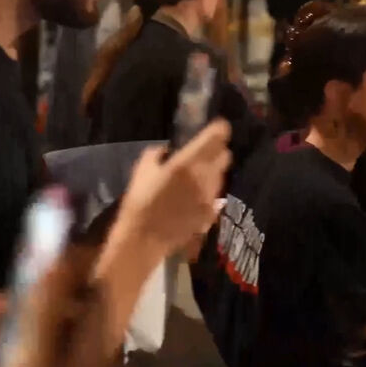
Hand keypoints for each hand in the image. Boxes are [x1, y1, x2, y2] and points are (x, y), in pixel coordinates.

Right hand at [117, 120, 231, 253]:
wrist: (144, 238)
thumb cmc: (140, 201)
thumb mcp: (142, 169)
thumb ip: (157, 154)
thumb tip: (167, 151)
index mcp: (188, 162)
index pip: (217, 138)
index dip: (219, 130)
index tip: (215, 128)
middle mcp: (205, 177)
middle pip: (225, 155)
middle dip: (217, 151)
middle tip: (204, 153)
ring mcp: (211, 197)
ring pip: (221, 176)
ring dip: (213, 172)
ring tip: (196, 176)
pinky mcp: (211, 213)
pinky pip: (215, 196)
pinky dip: (208, 192)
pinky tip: (193, 197)